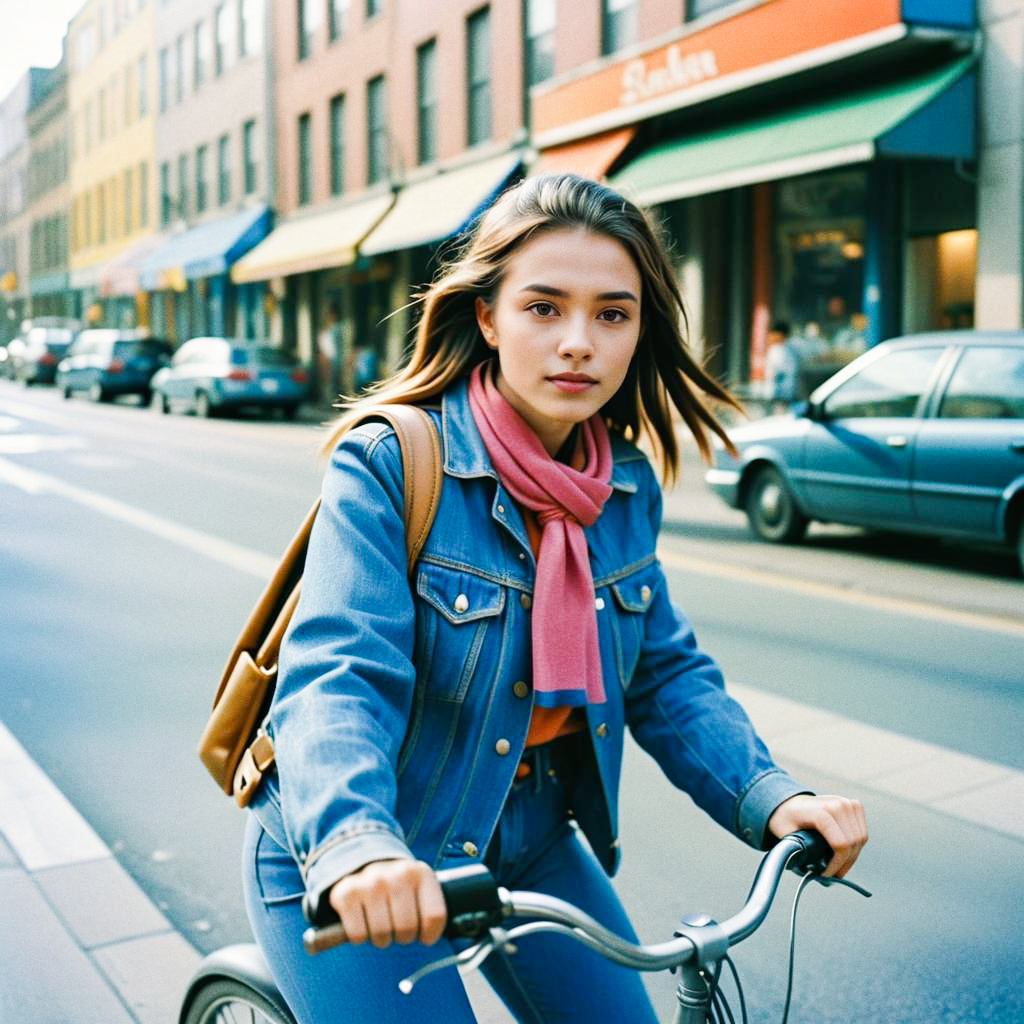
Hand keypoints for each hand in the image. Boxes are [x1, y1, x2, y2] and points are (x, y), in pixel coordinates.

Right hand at [327, 859, 446, 947]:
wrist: (363, 863)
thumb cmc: (398, 887)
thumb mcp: (420, 887)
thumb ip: (433, 907)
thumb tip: (445, 935)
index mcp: (421, 873)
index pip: (435, 917)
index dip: (429, 935)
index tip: (423, 935)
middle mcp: (396, 874)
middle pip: (407, 930)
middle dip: (403, 937)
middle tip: (397, 927)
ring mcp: (370, 882)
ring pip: (383, 935)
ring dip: (382, 938)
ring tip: (380, 922)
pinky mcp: (346, 894)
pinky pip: (358, 935)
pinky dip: (360, 936)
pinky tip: (363, 920)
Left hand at [767, 794, 867, 878]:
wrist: (790, 804)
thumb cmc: (787, 819)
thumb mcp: (786, 835)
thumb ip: (797, 851)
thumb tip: (811, 869)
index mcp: (820, 810)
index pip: (840, 843)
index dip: (836, 864)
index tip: (826, 874)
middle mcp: (837, 804)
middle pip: (852, 843)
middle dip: (845, 863)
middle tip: (834, 874)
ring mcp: (847, 803)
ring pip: (861, 839)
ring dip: (852, 856)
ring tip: (839, 866)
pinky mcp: (854, 806)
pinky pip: (862, 832)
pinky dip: (856, 846)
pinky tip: (844, 854)